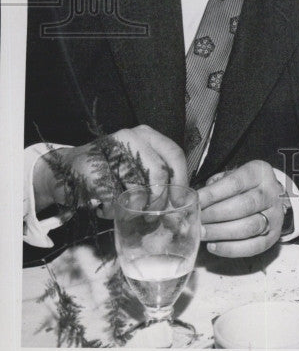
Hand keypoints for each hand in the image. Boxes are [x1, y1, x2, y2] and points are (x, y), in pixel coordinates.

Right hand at [34, 125, 186, 213]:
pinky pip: (115, 199)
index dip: (180, 180)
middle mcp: (130, 137)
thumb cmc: (107, 171)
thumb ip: (157, 176)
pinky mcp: (93, 170)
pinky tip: (107, 208)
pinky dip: (114, 211)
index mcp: (146, 135)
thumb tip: (181, 203)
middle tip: (151, 215)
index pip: (174, 154)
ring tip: (126, 211)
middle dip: (158, 200)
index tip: (178, 202)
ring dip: (134, 209)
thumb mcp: (136, 165)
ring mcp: (110, 152)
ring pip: (138, 188)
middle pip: (159, 172)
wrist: (64, 171)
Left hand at [197, 160, 284, 256]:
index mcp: (260, 173)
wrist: (270, 197)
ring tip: (202, 233)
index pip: (236, 183)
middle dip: (216, 214)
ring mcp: (275, 216)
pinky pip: (252, 247)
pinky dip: (230, 249)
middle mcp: (271, 193)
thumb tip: (193, 200)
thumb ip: (216, 185)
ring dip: (220, 232)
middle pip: (244, 206)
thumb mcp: (233, 176)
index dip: (213, 193)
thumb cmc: (244, 186)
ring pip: (248, 227)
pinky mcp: (273, 236)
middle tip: (197, 219)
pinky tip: (213, 246)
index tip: (196, 201)